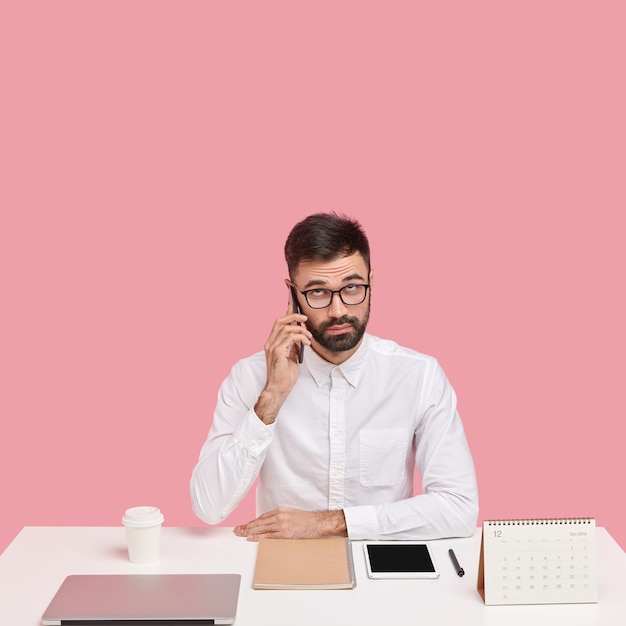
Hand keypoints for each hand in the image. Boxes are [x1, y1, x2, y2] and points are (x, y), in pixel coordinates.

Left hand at [234, 507, 346, 540]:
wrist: (319, 523)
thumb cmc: (307, 520)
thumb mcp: (292, 514)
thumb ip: (281, 517)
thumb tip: (269, 525)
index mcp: (281, 510)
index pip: (262, 516)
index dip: (252, 521)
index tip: (245, 525)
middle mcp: (280, 516)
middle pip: (259, 522)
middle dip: (247, 526)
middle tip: (237, 530)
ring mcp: (282, 525)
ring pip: (261, 529)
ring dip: (249, 532)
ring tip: (240, 534)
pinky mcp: (286, 534)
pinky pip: (269, 537)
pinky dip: (259, 538)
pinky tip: (251, 539)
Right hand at [254, 303, 311, 423]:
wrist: (278, 389)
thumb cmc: (284, 376)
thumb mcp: (290, 357)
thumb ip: (292, 346)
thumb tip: (300, 338)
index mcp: (272, 343)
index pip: (278, 323)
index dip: (286, 313)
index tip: (294, 305)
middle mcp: (270, 343)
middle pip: (280, 321)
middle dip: (294, 317)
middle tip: (305, 320)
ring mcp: (272, 347)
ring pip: (286, 328)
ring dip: (300, 330)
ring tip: (309, 337)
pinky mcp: (277, 352)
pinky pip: (289, 338)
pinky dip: (300, 337)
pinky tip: (306, 343)